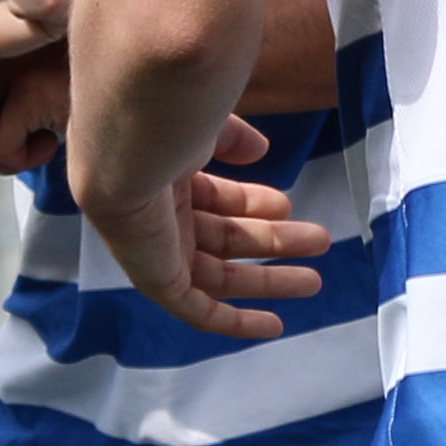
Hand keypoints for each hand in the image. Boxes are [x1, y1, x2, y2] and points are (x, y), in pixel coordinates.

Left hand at [73, 116, 331, 338]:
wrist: (126, 144)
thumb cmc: (166, 120)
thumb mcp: (207, 123)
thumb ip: (232, 138)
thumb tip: (260, 150)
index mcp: (167, 172)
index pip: (214, 198)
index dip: (253, 204)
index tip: (288, 206)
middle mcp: (158, 214)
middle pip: (225, 237)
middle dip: (274, 241)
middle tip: (319, 240)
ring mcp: (157, 248)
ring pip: (220, 274)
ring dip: (269, 279)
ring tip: (315, 279)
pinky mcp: (157, 279)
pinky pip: (197, 310)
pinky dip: (235, 322)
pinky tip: (274, 325)